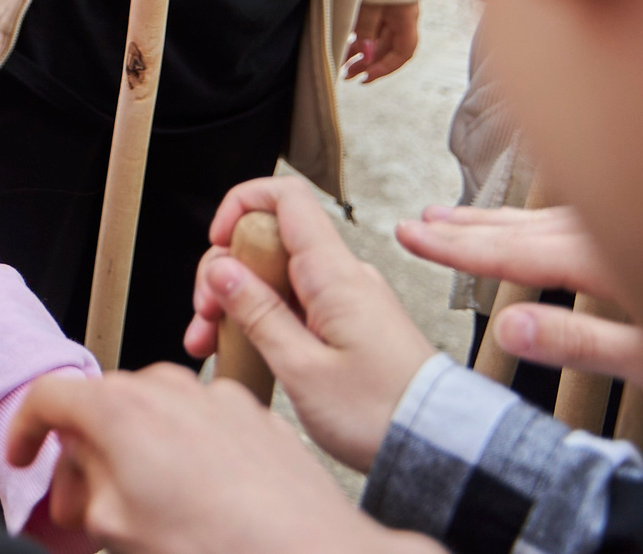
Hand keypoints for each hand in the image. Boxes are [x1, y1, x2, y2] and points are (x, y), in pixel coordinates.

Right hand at [8, 366, 417, 553]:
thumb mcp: (116, 528)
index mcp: (120, 409)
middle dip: (85, 453)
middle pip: (103, 405)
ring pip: (156, 413)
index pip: (48, 398)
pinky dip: (188, 452)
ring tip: (146, 507)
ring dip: (139, 451)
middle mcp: (166, 388)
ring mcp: (215, 398)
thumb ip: (82, 486)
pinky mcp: (256, 416)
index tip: (22, 457)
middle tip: (83, 506)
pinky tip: (200, 501)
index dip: (23, 431)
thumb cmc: (220, 547)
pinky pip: (203, 424)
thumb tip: (78, 478)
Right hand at [181, 176, 438, 472]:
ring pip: (275, 276)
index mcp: (333, 274)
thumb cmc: (380, 413)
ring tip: (213, 343)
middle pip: (268, 239)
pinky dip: (261, 320)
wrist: (436, 446)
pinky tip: (240, 350)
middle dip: (225, 271)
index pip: (287, 197)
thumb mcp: (302, 368)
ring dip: (237, 302)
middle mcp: (342, 275)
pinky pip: (294, 303)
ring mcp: (345, 298)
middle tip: (206, 316)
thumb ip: (258, 313)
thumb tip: (222, 269)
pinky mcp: (347, 322)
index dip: (242, 205)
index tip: (217, 242)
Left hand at [345, 1, 419, 82]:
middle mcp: (401, 16)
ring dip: (360, 52)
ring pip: (377, 38)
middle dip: (367, 63)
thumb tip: (366, 56)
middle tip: (347, 75)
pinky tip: (344, 46)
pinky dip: (358, 37)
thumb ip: (367, 28)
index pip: (403, 52)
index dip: (385, 68)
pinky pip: (370, 26)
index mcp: (407, 17)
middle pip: (387, 47)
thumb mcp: (370, 2)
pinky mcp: (379, 2)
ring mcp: (390, 9)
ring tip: (342, 65)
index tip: (366, 78)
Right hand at [395, 205, 642, 393]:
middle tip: (414, 222)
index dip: (455, 247)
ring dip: (494, 220)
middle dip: (463, 228)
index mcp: (611, 263)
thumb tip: (507, 330)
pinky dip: (533, 218)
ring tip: (449, 216)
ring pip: (545, 217)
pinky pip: (571, 216)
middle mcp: (615, 234)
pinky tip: (528, 220)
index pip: (515, 252)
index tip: (410, 235)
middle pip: (523, 228)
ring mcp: (633, 223)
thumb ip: (581, 343)